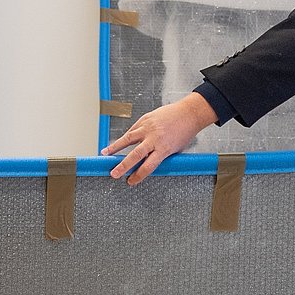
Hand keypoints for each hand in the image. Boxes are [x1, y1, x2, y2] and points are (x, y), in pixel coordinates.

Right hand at [102, 93, 216, 184]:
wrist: (189, 113)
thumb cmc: (185, 132)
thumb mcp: (175, 149)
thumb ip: (160, 156)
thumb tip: (147, 163)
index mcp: (164, 148)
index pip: (148, 166)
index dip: (138, 176)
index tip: (131, 181)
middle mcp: (154, 138)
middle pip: (135, 155)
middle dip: (123, 165)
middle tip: (113, 173)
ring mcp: (148, 127)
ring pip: (128, 139)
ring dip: (115, 147)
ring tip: (104, 153)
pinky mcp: (145, 119)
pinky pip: (133, 130)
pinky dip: (125, 137)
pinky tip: (118, 143)